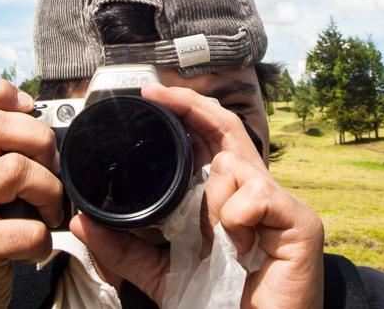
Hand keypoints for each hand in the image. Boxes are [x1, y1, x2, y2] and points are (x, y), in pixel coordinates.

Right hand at [0, 79, 63, 308]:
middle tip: (51, 167)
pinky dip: (45, 238)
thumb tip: (43, 119)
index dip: (1, 93)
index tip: (28, 109)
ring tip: (48, 209)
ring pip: (17, 170)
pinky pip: (29, 228)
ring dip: (50, 190)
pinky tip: (35, 245)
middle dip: (41, 140)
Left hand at [69, 84, 323, 308]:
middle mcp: (251, 193)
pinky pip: (256, 194)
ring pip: (233, 162)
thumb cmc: (221, 305)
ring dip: (212, 197)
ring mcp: (278, 205)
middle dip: (192, 106)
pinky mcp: (300, 222)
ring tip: (218, 238)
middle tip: (158, 95)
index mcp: (223, 200)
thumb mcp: (161, 273)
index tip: (149, 96)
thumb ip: (125, 248)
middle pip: (226, 128)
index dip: (184, 112)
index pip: (208, 140)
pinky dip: (237, 216)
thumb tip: (84, 223)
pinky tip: (239, 248)